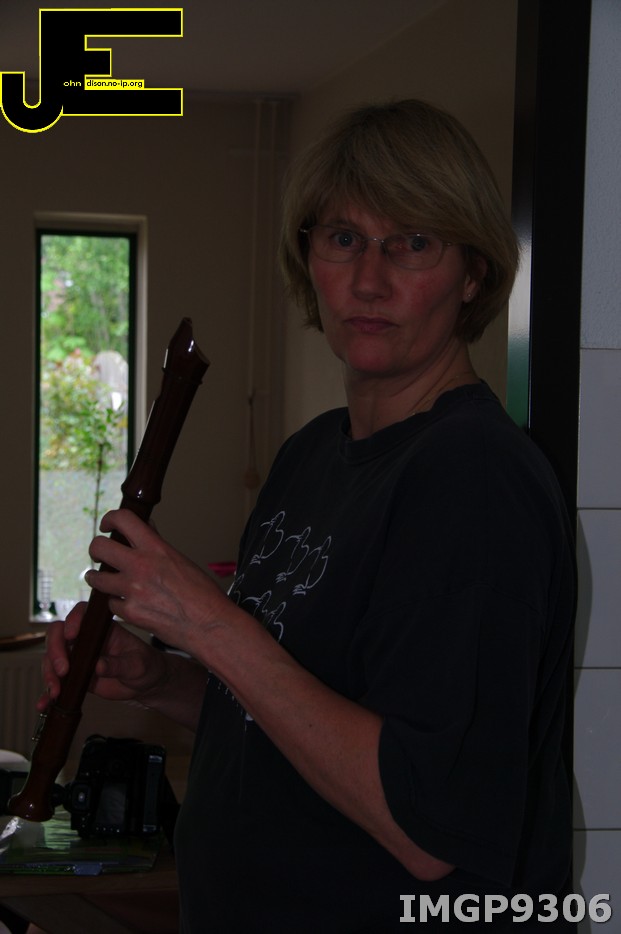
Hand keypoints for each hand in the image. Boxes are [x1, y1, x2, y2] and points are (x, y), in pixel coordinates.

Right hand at [38, 600, 168, 711]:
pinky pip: (55, 680)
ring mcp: (77, 657)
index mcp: (102, 628)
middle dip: (55, 651)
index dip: (73, 620)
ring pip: (51, 658)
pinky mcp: (73, 675)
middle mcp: (86, 639)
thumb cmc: (145, 666)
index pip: (82, 614)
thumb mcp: (137, 665)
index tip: (72, 635)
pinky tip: (45, 703)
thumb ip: (119, 665)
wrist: (145, 684)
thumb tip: (98, 666)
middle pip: (58, 634)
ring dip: (49, 673)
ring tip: (56, 691)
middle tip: (63, 670)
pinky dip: (47, 692)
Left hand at [84, 509, 230, 658]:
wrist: (209, 624)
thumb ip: (158, 544)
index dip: (110, 519)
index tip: (108, 526)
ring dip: (98, 578)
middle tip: (101, 556)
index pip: (123, 520)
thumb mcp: (181, 560)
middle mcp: (140, 566)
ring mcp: (132, 590)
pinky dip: (117, 604)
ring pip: (96, 577)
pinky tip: (128, 604)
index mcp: (156, 548)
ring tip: (105, 580)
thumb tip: (147, 528)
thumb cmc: (202, 593)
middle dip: (96, 550)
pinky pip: (111, 603)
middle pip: (98, 547)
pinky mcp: (130, 612)